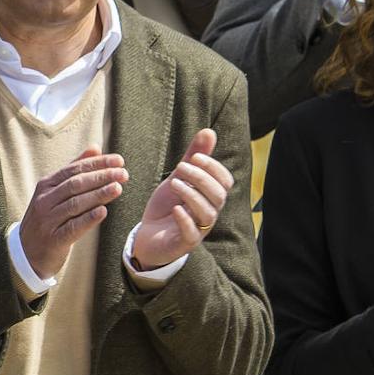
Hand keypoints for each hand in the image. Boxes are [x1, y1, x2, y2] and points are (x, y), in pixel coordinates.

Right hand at [19, 148, 126, 279]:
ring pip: (75, 204)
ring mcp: (48, 220)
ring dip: (99, 195)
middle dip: (101, 177)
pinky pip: (72, 227)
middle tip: (123, 173)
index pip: (74, 169)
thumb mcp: (55, 191)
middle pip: (75, 184)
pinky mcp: (53, 240)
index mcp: (46, 185)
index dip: (97, 164)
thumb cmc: (47, 217)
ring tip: (118, 188)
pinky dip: (88, 219)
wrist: (26, 251)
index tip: (119, 161)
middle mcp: (45, 200)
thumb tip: (95, 148)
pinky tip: (103, 212)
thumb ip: (75, 170)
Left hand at [132, 129, 233, 270]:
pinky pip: (192, 233)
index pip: (225, 181)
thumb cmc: (167, 207)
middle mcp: (209, 213)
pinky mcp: (185, 243)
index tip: (194, 157)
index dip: (213, 167)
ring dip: (192, 194)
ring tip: (174, 183)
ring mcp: (199, 229)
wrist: (148, 237)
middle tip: (180, 167)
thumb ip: (193, 157)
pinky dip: (185, 219)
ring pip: (208, 213)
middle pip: (218, 195)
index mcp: (210, 197)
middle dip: (201, 178)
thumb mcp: (178, 178)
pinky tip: (175, 208)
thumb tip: (209, 131)